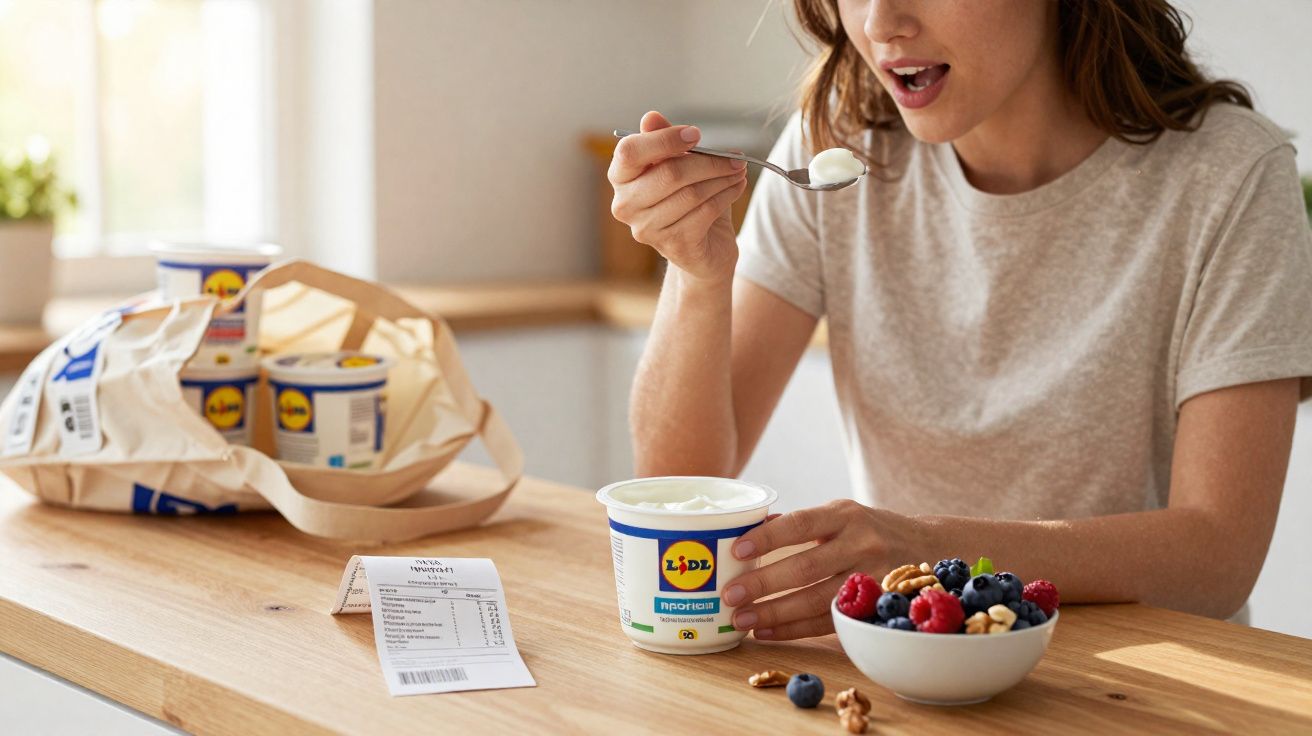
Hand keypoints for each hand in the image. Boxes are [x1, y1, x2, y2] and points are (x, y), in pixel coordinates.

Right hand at [608, 111, 748, 284]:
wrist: (702, 249)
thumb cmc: (686, 200)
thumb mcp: (677, 166)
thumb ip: (664, 142)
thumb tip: (651, 117)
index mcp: (621, 178)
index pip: (630, 151)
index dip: (664, 139)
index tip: (696, 134)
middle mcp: (625, 205)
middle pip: (670, 173)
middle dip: (709, 162)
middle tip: (735, 157)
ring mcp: (647, 228)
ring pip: (692, 193)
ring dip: (722, 178)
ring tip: (739, 170)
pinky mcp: (673, 245)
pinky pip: (705, 211)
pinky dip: (727, 195)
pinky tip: (737, 187)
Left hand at [720, 500, 921, 639]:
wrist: (929, 547)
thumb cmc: (869, 530)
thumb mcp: (841, 514)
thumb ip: (801, 524)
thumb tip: (749, 532)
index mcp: (845, 514)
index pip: (800, 524)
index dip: (768, 538)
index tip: (736, 550)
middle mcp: (862, 543)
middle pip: (806, 568)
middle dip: (764, 584)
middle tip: (731, 595)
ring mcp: (873, 577)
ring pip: (817, 600)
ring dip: (775, 614)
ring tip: (743, 621)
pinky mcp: (876, 607)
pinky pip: (830, 622)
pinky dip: (795, 629)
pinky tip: (768, 632)